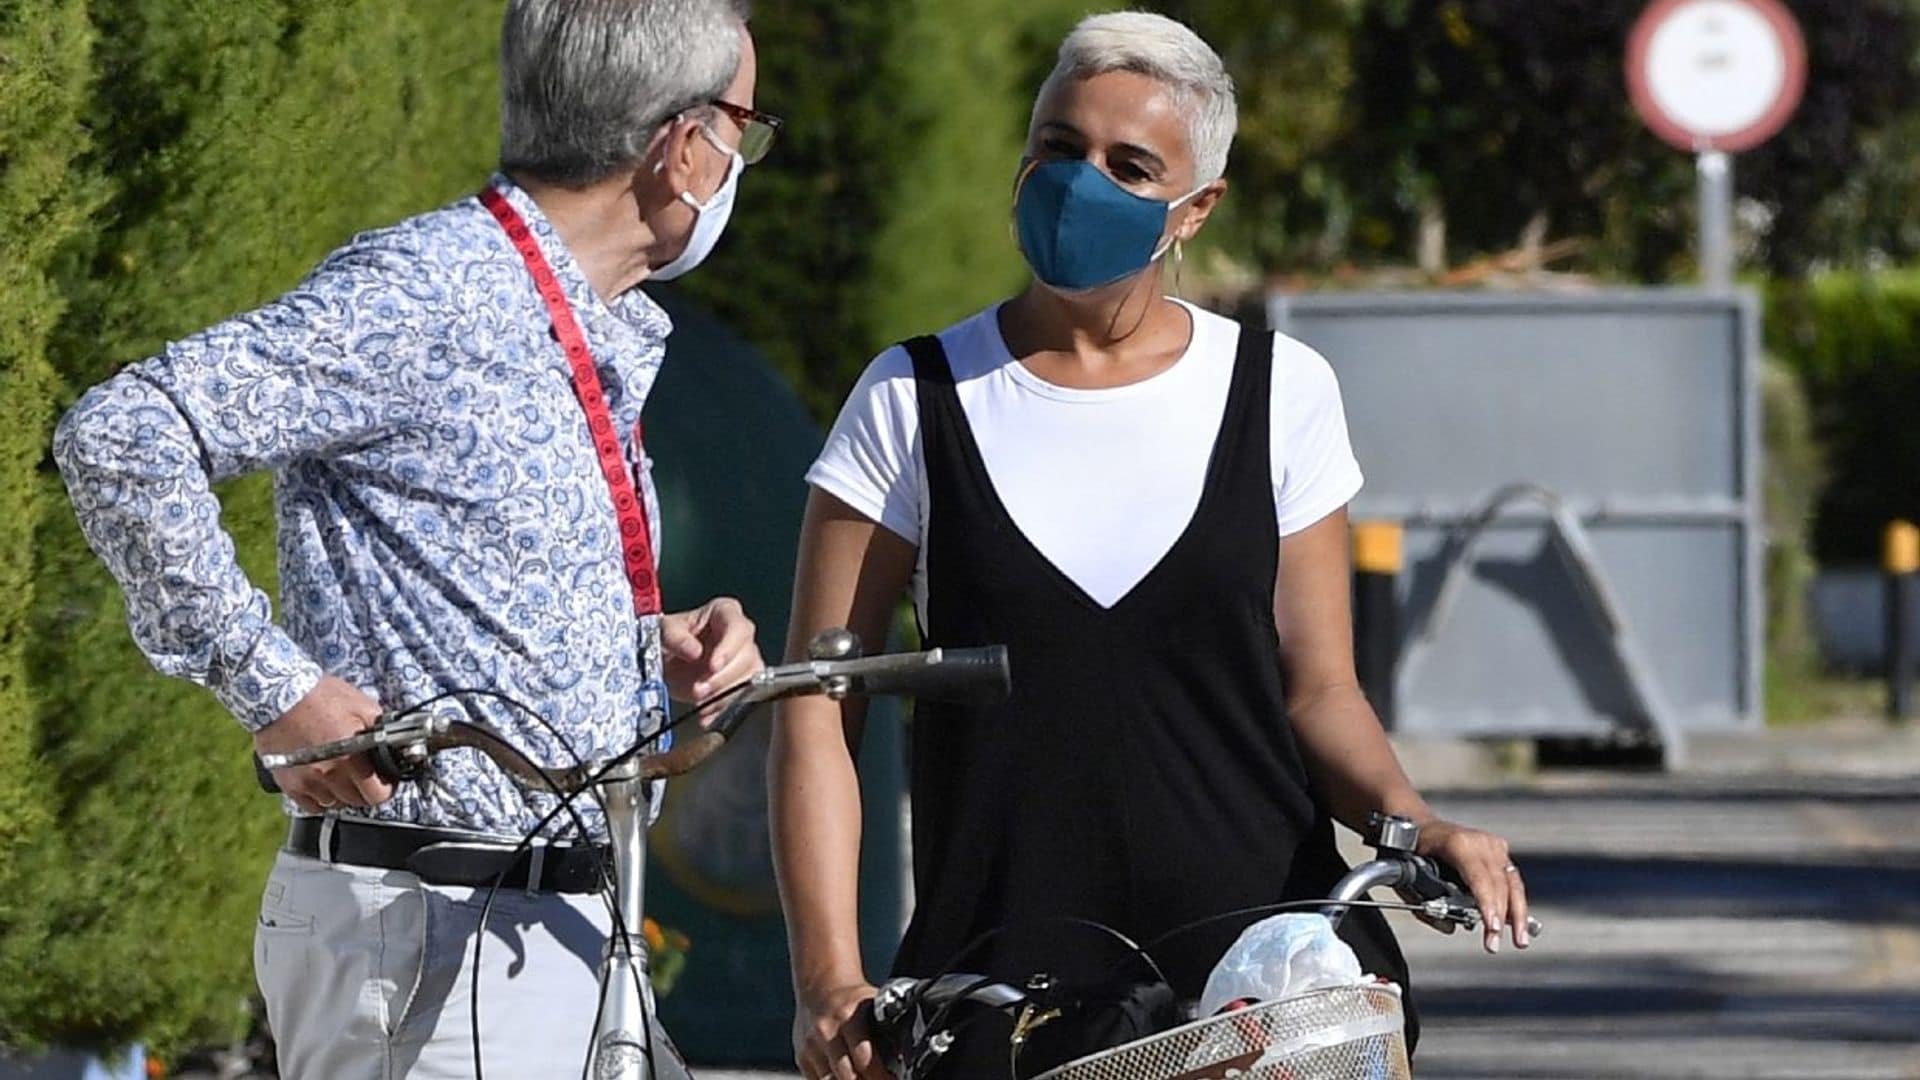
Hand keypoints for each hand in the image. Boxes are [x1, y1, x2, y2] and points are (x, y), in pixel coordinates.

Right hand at [253, 675, 392, 813]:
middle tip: (367, 777)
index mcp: (350, 756)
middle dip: (367, 790)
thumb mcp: (361, 704)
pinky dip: (320, 798)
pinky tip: (324, 782)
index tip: (387, 781)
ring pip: (335, 804)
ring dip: (343, 793)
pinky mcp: (289, 783)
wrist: (277, 695)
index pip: (377, 794)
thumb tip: (395, 741)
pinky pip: (311, 805)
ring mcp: (306, 781)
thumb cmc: (318, 696)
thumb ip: (380, 727)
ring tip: (343, 775)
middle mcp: (328, 773)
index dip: (387, 788)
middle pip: (357, 801)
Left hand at [661, 597, 763, 707]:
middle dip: (722, 677)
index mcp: (724, 613)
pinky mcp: (742, 683)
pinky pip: (743, 698)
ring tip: (701, 703)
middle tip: (699, 689)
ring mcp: (744, 659)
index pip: (737, 628)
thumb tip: (694, 651)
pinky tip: (707, 714)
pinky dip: (723, 709)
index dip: (728, 648)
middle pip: (746, 656)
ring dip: (725, 696)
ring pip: (750, 679)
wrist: (666, 663)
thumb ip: (677, 638)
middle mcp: (739, 634)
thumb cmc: (669, 638)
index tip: (713, 666)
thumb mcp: (664, 631)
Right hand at [794, 981, 889, 1079]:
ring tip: (863, 1077)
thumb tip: (906, 1051)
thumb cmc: (852, 998)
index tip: (891, 1078)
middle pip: (847, 1076)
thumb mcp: (873, 1003)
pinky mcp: (802, 1057)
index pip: (864, 1059)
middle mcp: (826, 1033)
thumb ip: (887, 1026)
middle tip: (880, 1079)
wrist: (820, 986)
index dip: (881, 1076)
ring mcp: (811, 1047)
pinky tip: (846, 1075)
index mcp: (848, 1017)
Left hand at [1417, 818, 1530, 953]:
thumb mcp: (1409, 874)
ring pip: (1512, 883)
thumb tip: (1449, 926)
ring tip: (1519, 941)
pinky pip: (1511, 880)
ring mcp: (1493, 845)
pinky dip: (1514, 903)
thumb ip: (1425, 902)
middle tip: (1493, 943)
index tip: (1492, 927)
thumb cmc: (1413, 849)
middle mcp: (1481, 842)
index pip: (1479, 878)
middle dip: (1500, 917)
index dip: (1487, 904)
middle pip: (1499, 884)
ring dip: (1517, 914)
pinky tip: (1517, 924)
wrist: (1421, 824)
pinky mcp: (1500, 851)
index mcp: (1458, 843)